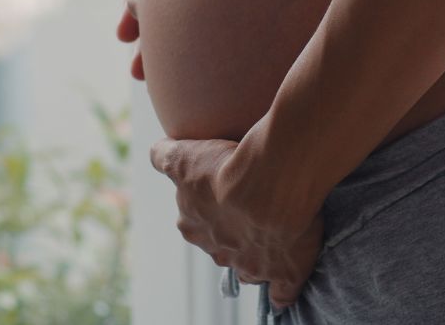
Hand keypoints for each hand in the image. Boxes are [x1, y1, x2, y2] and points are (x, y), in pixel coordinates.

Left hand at [149, 135, 324, 311]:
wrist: (266, 186)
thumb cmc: (226, 168)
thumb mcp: (185, 156)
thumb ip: (166, 156)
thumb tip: (157, 152)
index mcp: (193, 225)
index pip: (197, 224)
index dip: (213, 211)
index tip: (228, 194)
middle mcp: (218, 251)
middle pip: (223, 246)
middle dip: (234, 233)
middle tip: (253, 208)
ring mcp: (252, 266)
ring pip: (250, 267)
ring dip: (259, 254)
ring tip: (276, 232)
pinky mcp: (285, 274)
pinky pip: (282, 293)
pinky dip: (283, 290)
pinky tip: (286, 279)